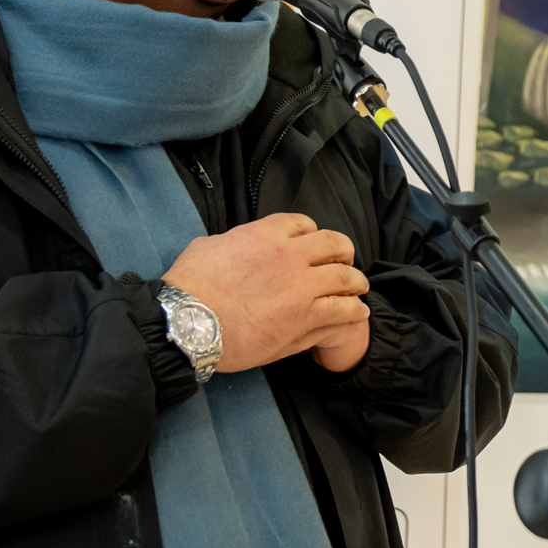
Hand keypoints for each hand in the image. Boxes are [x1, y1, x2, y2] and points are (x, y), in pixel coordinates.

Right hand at [161, 213, 368, 371]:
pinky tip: (358, 312)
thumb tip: (232, 245)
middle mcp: (288, 254)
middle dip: (342, 252)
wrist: (189, 323)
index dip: (312, 234)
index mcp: (263, 234)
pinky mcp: (305, 316)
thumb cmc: (189, 288)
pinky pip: (342, 309)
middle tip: (344, 262)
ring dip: (355, 281)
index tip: (314, 246)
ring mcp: (300, 286)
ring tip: (358, 288)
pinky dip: (354, 309)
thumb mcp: (206, 248)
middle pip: (333, 243)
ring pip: (344, 276)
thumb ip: (230, 243)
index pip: (302, 224)